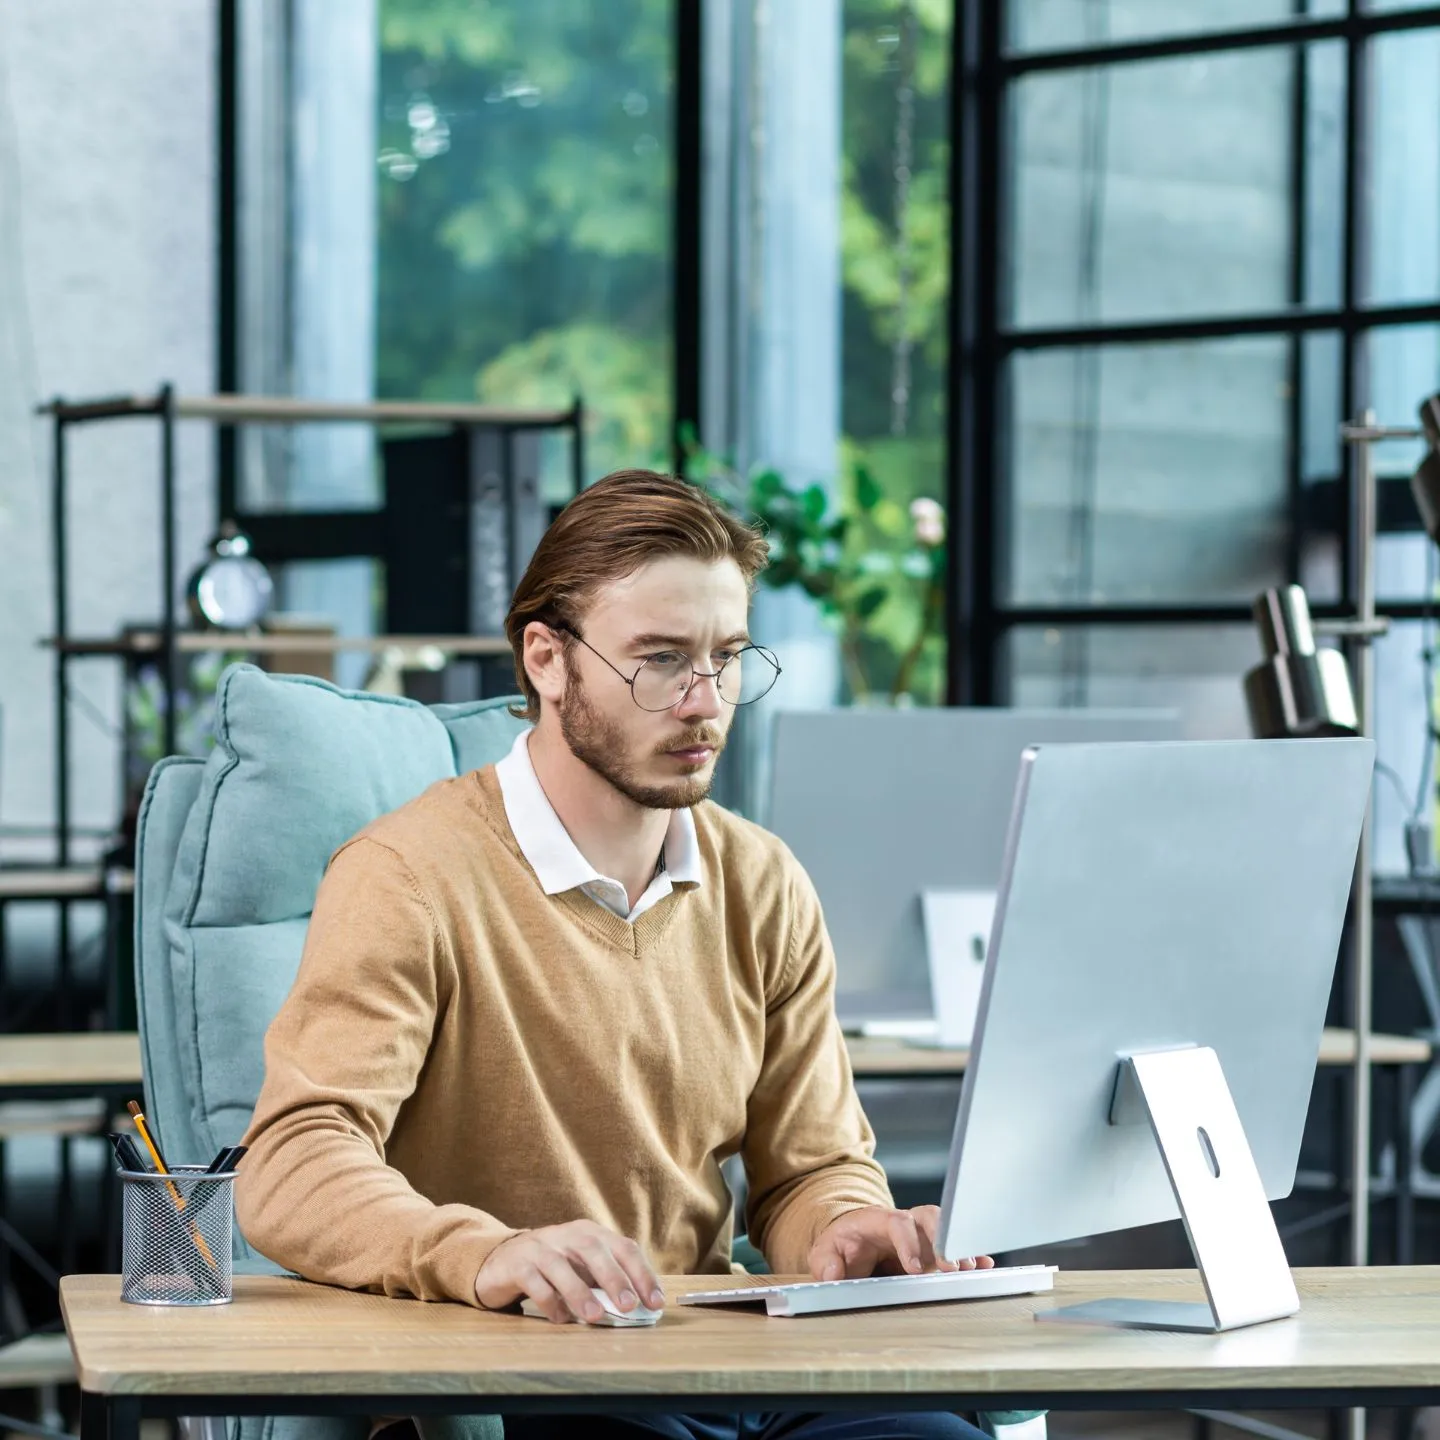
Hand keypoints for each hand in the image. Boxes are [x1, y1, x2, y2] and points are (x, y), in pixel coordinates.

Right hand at [475, 1220, 664, 1323]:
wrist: (502, 1260)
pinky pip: (534, 1282)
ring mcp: (540, 1247)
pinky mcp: (517, 1265)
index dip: (642, 1274)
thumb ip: (605, 1282)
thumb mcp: (582, 1268)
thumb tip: (638, 1307)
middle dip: (614, 1279)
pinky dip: (549, 1302)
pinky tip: (561, 1318)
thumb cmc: (553, 1267)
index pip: (623, 1248)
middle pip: (594, 1250)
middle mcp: (567, 1235)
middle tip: (629, 1306)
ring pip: (561, 1266)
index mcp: (590, 1233)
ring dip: (580, 1292)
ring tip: (595, 1317)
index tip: (656, 1302)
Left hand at [807, 1204, 994, 1280]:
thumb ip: (825, 1261)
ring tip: (972, 1268)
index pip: (897, 1223)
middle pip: (929, 1218)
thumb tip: (832, 1272)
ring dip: (959, 1247)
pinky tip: (985, 1265)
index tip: (915, 1268)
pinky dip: (970, 1253)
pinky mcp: (931, 1247)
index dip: (908, 1243)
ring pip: (945, 1229)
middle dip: (943, 1239)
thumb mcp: (824, 1252)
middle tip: (954, 1267)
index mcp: (877, 1220)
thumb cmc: (841, 1246)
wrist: (851, 1241)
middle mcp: (904, 1222)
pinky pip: (954, 1244)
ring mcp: (920, 1233)